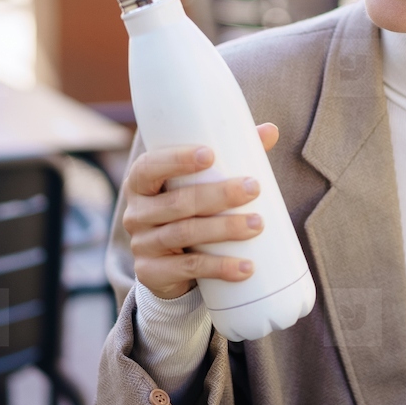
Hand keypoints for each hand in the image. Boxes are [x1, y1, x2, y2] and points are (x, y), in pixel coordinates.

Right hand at [122, 123, 279, 299]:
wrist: (169, 265)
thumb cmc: (189, 210)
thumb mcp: (202, 183)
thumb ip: (231, 155)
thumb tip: (270, 130)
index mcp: (141, 183)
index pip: (149, 167)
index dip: (176, 160)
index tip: (210, 154)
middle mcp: (135, 213)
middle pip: (177, 202)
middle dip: (219, 194)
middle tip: (254, 188)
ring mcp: (142, 245)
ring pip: (184, 234)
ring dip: (224, 228)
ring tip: (257, 224)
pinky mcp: (152, 273)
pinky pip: (188, 268)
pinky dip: (220, 267)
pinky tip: (245, 267)